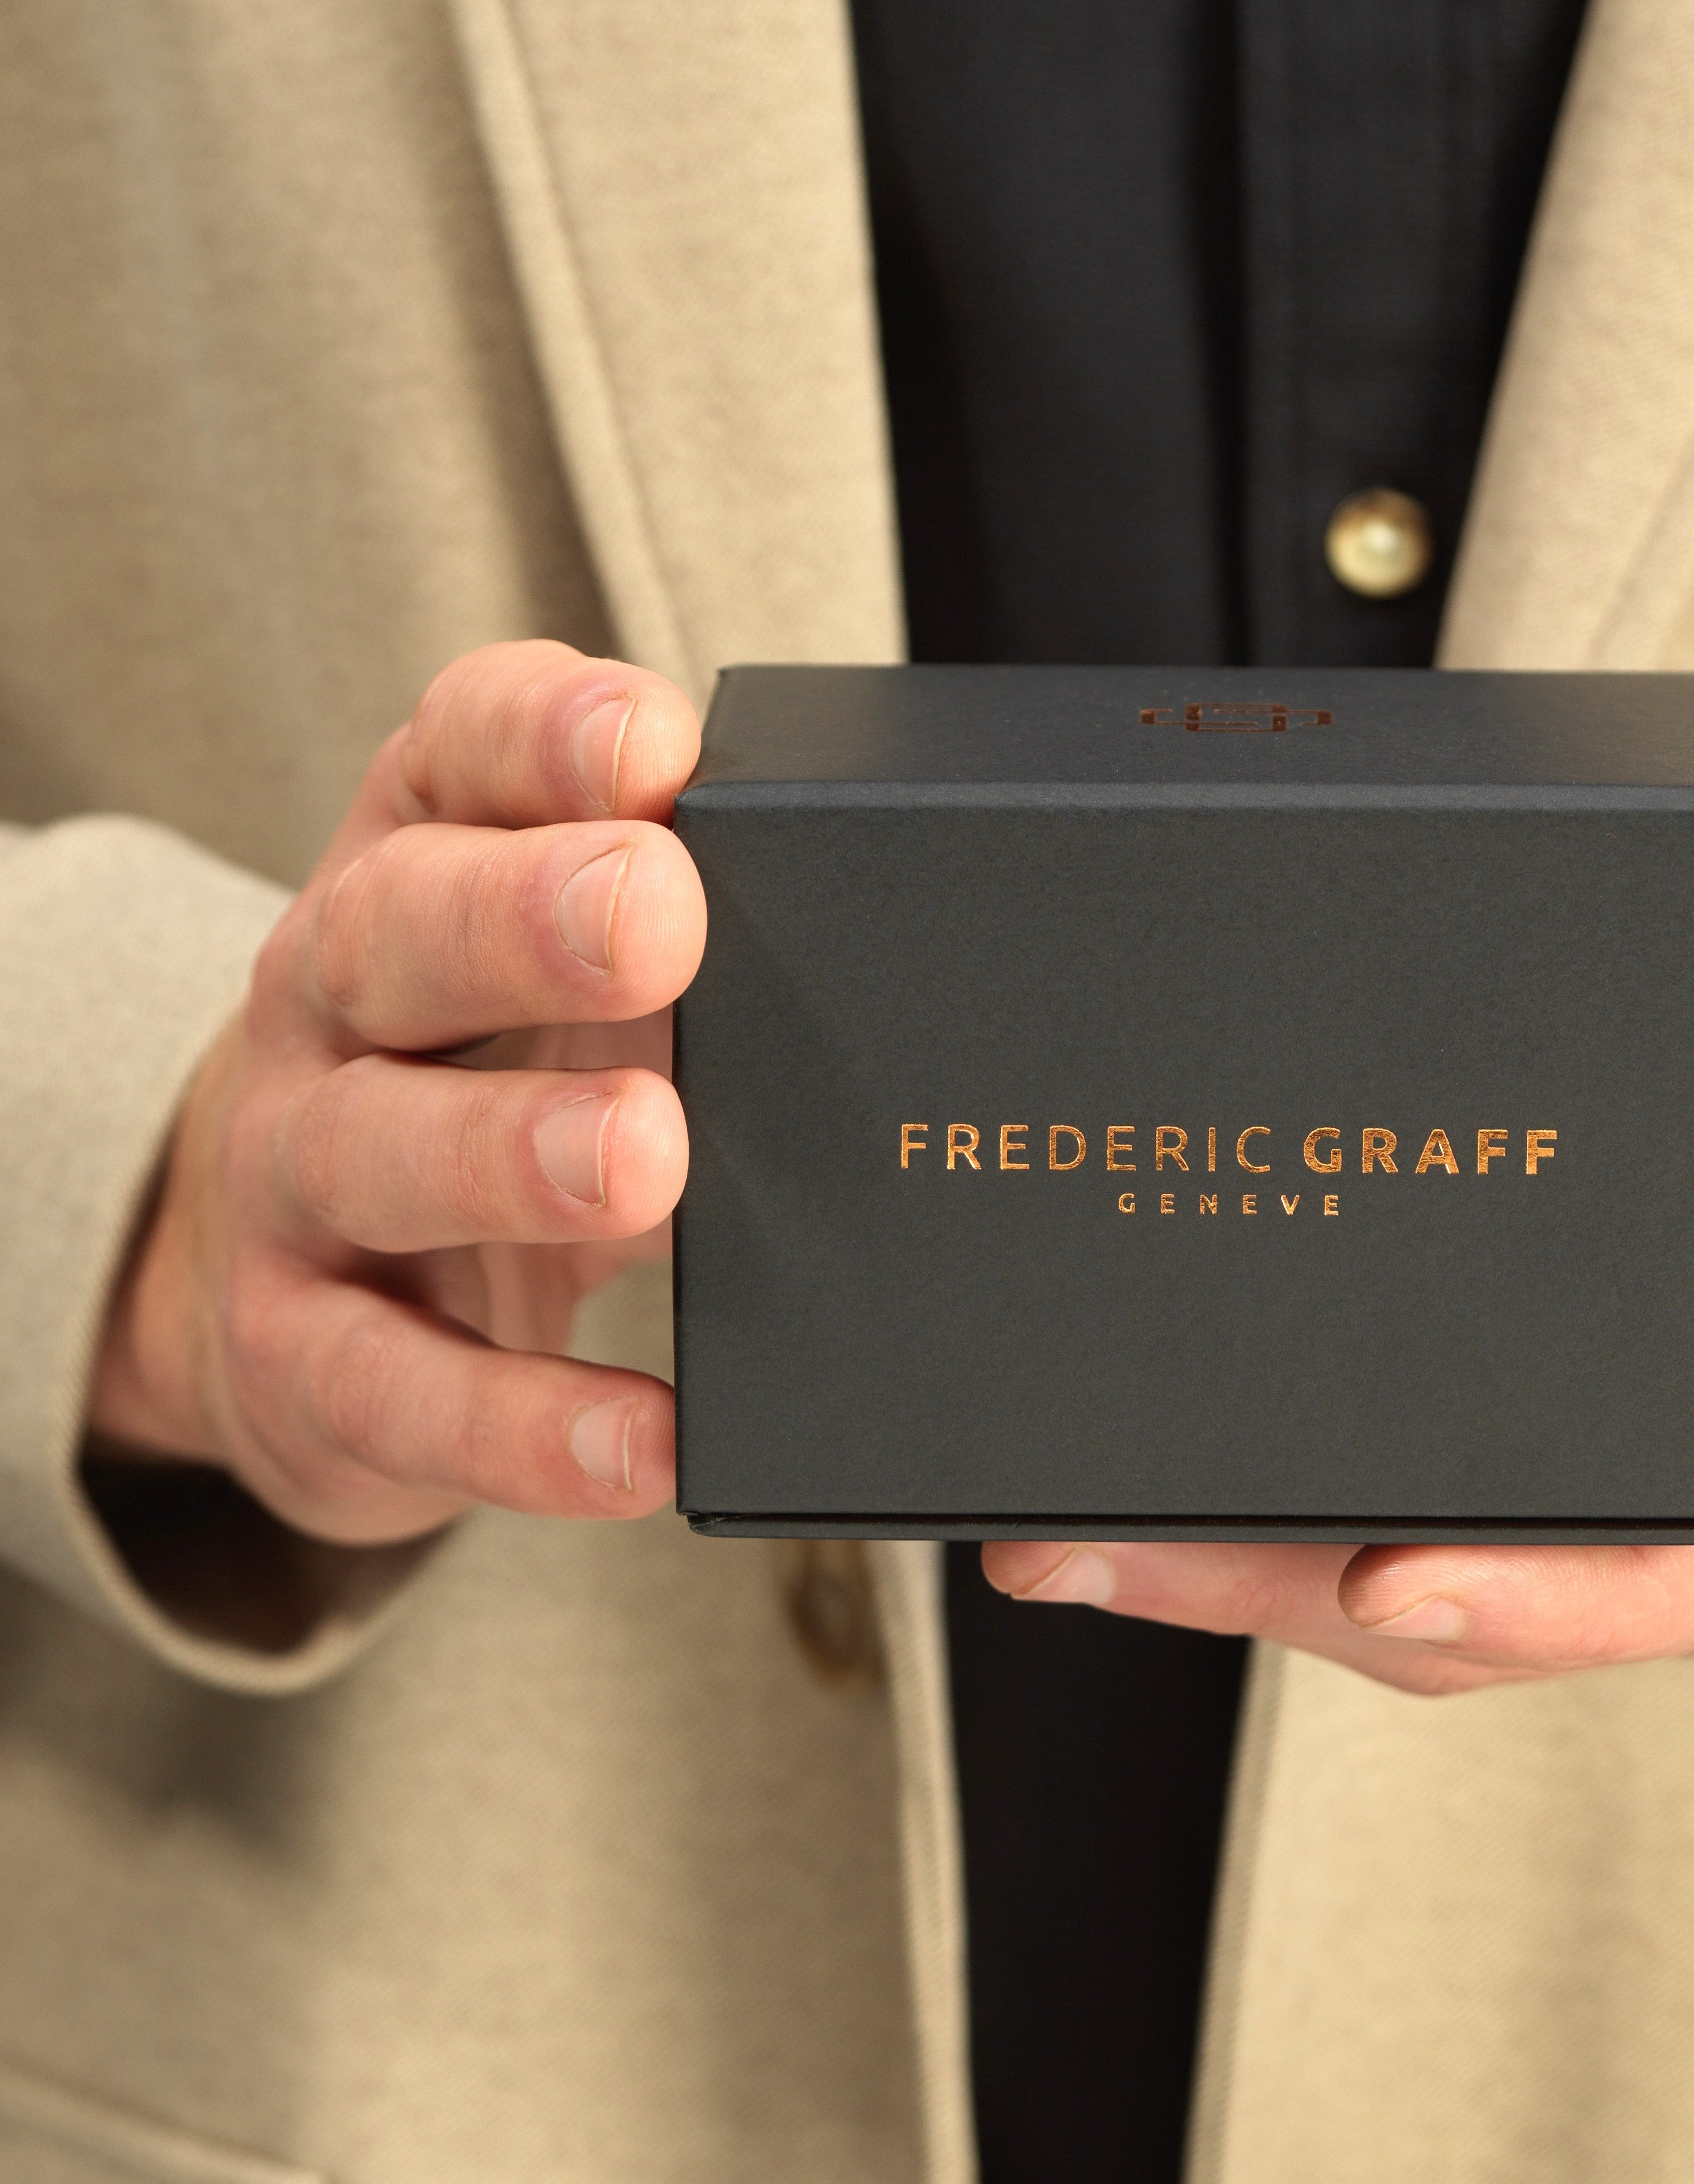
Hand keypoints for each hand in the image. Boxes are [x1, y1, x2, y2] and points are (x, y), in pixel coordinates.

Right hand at [89, 642, 706, 1541]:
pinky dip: (519, 1426)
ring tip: (643, 1159)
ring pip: (375, 1148)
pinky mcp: (300, 1351)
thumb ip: (713, 933)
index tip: (654, 743)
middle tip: (657, 917)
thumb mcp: (584, 979)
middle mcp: (335, 994)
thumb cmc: (503, 1076)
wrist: (295, 1275)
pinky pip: (398, 1391)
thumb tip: (907, 951)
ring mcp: (299, 1171)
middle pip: (399, 927)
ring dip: (508, 1152)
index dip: (547, 737)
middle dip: (524, 918)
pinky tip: (641, 1446)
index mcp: (421, 860)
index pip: (462, 751)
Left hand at [983, 818, 1693, 1690]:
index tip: (1391, 1575)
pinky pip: (1492, 1490)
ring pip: (1497, 1573)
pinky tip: (1184, 1455)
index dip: (1570, 1589)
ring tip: (1065, 1531)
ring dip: (1277, 1572)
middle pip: (1564, 1598)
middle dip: (1318, 1596)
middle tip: (1092, 1545)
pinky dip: (1330, 1494)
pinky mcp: (1662, 1408)